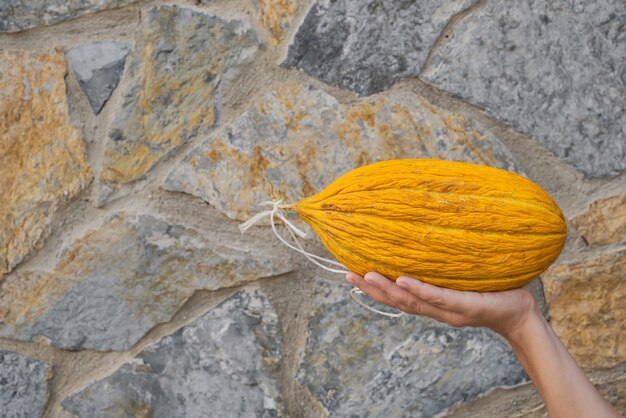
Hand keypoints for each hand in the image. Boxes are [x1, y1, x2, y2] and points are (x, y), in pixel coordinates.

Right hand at [346, 271, 536, 337]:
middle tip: (347, 275)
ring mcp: (450, 310)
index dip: (375, 289)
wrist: (523, 313)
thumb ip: (449, 262)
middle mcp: (437, 310)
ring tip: (366, 277)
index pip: (399, 297)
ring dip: (387, 291)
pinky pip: (438, 298)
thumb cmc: (495, 290)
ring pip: (412, 302)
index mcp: (434, 303)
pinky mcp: (466, 307)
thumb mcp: (466, 276)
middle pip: (398, 302)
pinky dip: (419, 290)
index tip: (353, 274)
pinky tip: (402, 280)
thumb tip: (437, 231)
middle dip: (372, 291)